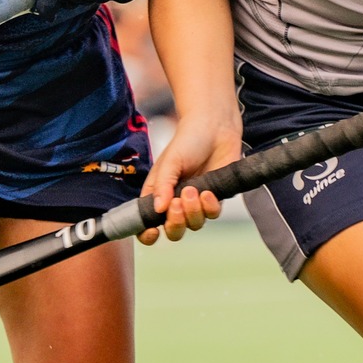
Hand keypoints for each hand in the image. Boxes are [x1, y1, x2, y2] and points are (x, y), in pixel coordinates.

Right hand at [136, 106, 240, 244]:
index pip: (147, 224)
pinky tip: (208, 192)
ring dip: (193, 211)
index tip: (153, 231)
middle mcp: (174, 203)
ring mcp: (195, 203)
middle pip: (173, 231)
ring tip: (193, 190)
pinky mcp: (215, 199)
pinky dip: (210, 207)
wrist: (216, 128)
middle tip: (176, 204)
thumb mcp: (169, 162)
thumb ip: (163, 186)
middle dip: (175, 223)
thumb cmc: (188, 141)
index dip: (147, 234)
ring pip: (194, 224)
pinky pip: (212, 214)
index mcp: (157, 195)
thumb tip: (158, 209)